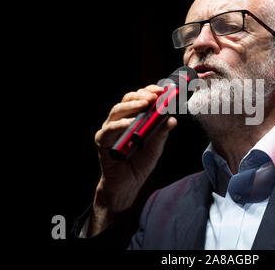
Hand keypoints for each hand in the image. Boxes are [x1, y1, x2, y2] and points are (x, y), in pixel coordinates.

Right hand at [89, 85, 176, 235]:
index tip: (162, 90)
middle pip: (128, 100)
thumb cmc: (140, 163)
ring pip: (117, 110)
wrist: (128, 184)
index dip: (150, 91)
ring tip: (144, 104)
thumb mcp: (156, 146)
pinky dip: (120, 125)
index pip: (140, 98)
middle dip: (141, 95)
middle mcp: (121, 120)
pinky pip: (109, 129)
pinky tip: (129, 124)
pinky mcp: (103, 141)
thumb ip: (161, 132)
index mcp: (134, 117)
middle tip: (154, 96)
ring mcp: (110, 129)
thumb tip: (172, 119)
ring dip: (132, 106)